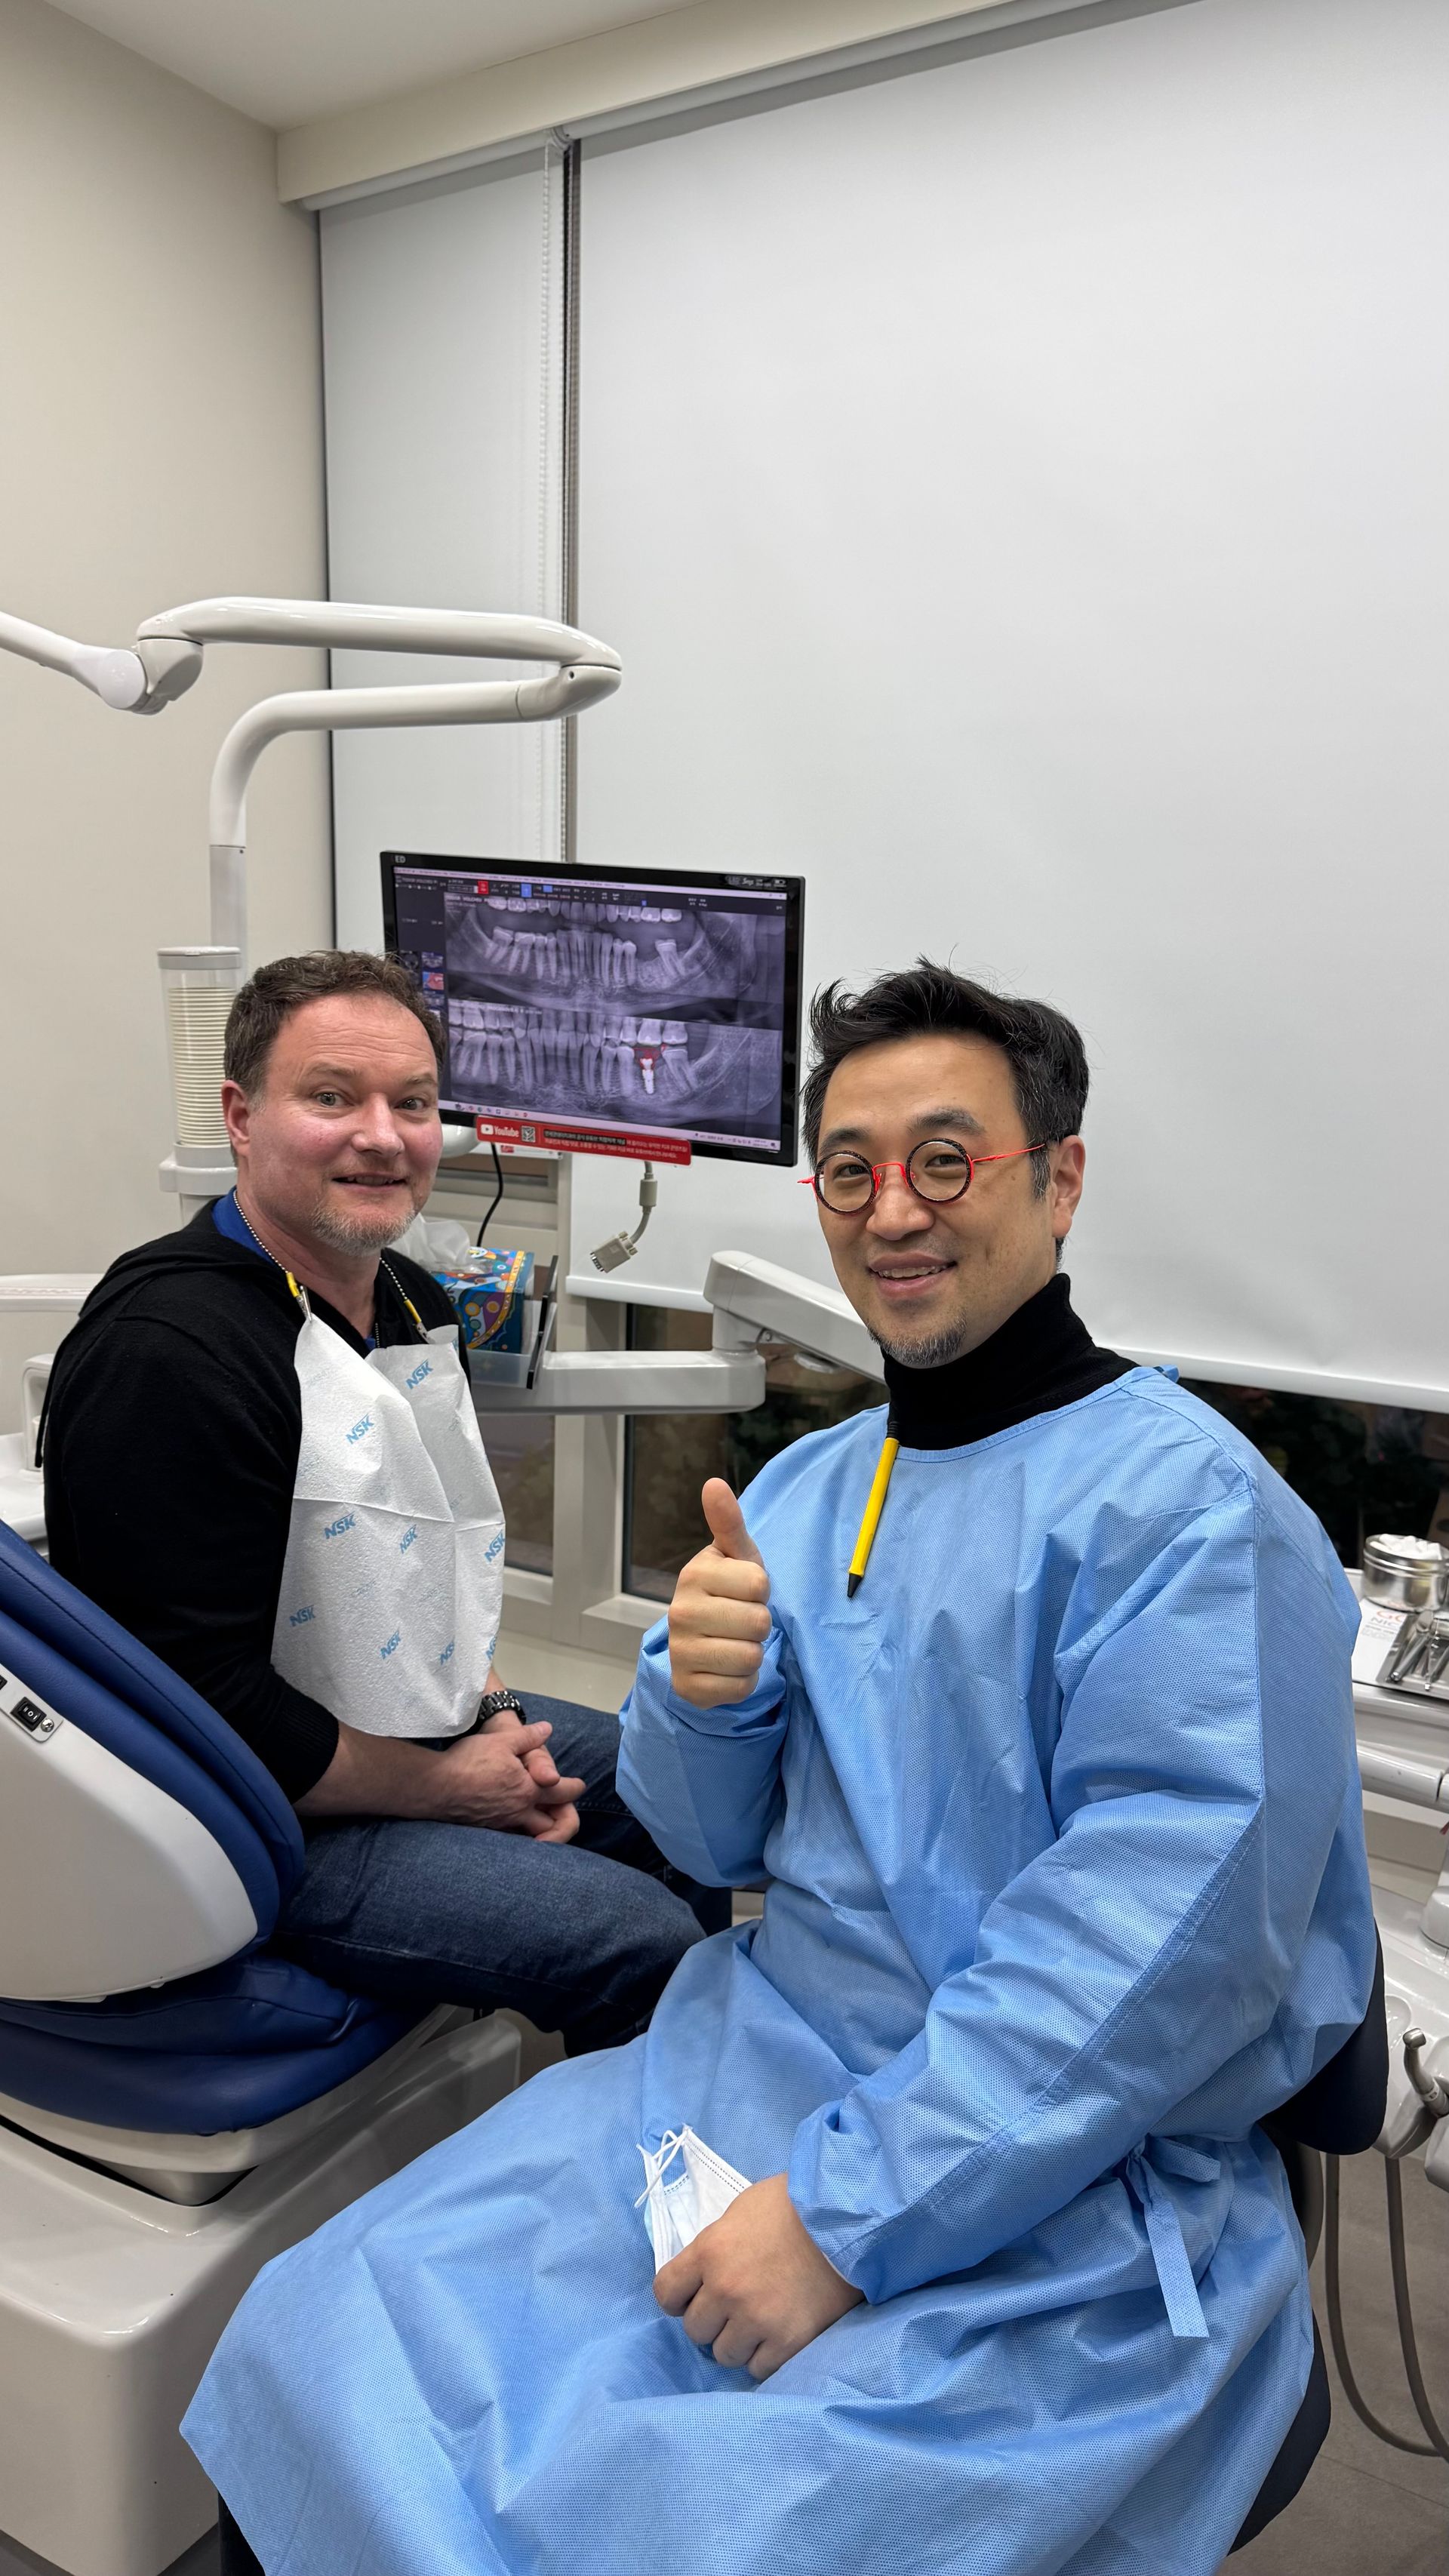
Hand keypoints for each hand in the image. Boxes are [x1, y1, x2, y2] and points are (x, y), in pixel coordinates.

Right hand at [435, 1722, 583, 1839]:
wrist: (435, 1786)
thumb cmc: (470, 1761)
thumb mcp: (503, 1741)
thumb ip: (529, 1736)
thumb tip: (547, 1729)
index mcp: (528, 1790)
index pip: (562, 1792)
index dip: (574, 1787)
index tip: (579, 1785)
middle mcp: (519, 1812)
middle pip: (552, 1824)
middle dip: (563, 1819)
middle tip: (563, 1809)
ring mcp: (501, 1824)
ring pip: (531, 1835)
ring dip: (541, 1830)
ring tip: (542, 1821)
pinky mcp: (485, 1829)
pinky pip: (510, 1837)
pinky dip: (518, 1833)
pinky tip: (514, 1824)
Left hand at [654, 2172, 862, 2378]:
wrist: (847, 2219)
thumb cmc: (793, 2206)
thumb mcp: (741, 2212)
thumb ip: (715, 2246)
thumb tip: (703, 2273)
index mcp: (709, 2251)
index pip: (666, 2293)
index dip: (677, 2298)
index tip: (692, 2298)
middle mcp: (726, 2290)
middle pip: (694, 2330)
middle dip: (711, 2320)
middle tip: (734, 2308)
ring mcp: (756, 2319)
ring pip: (724, 2354)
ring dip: (737, 2341)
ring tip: (759, 2323)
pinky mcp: (788, 2341)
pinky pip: (758, 2368)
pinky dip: (764, 2355)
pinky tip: (777, 2335)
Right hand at [666, 1479, 772, 1709]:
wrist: (701, 1642)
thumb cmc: (727, 1592)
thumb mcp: (735, 1556)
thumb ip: (728, 1522)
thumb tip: (713, 1483)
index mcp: (693, 1575)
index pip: (759, 1583)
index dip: (761, 1590)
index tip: (744, 1592)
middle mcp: (679, 1613)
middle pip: (758, 1621)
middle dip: (759, 1623)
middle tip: (740, 1620)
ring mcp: (680, 1653)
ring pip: (751, 1656)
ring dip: (753, 1653)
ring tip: (734, 1642)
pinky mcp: (689, 1688)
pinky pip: (741, 1686)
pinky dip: (743, 1681)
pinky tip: (726, 1668)